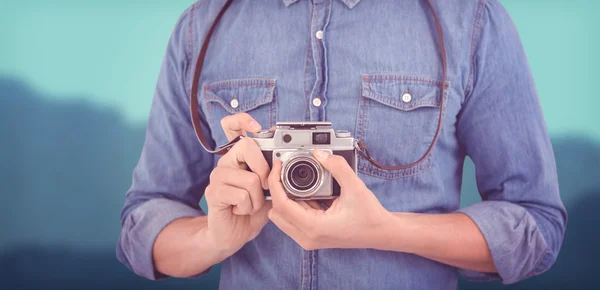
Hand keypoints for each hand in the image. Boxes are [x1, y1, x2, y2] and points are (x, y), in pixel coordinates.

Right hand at [204, 113, 271, 257]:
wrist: (233, 235)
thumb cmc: (251, 211)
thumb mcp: (268, 190)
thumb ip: (274, 175)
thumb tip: (283, 161)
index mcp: (238, 157)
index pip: (231, 126)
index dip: (243, 120)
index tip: (257, 127)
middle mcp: (225, 162)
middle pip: (247, 147)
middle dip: (264, 172)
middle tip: (262, 188)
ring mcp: (217, 176)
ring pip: (250, 179)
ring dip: (257, 199)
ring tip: (249, 204)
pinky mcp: (213, 192)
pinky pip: (242, 195)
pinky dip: (248, 208)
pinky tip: (240, 210)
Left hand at [267, 149, 392, 249]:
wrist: (381, 233)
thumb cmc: (370, 216)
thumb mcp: (356, 187)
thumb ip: (338, 167)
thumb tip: (320, 153)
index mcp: (314, 227)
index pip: (281, 204)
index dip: (275, 182)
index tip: (278, 166)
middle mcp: (307, 237)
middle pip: (276, 212)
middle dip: (277, 191)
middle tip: (284, 172)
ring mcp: (309, 239)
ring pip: (282, 217)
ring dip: (285, 198)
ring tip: (295, 181)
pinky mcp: (311, 236)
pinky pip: (292, 219)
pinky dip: (294, 205)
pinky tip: (308, 193)